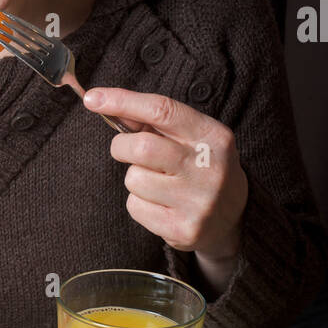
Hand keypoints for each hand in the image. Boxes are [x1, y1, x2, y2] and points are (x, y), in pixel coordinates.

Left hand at [83, 88, 248, 273]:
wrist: (234, 218)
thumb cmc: (201, 167)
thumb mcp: (191, 138)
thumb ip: (153, 122)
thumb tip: (107, 103)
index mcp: (212, 136)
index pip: (162, 110)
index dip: (123, 102)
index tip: (93, 98)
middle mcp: (209, 167)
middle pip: (141, 147)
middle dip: (121, 146)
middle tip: (126, 150)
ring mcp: (198, 201)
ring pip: (134, 179)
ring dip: (134, 178)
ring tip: (156, 183)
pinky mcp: (184, 228)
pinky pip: (135, 207)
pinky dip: (138, 204)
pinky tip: (160, 205)